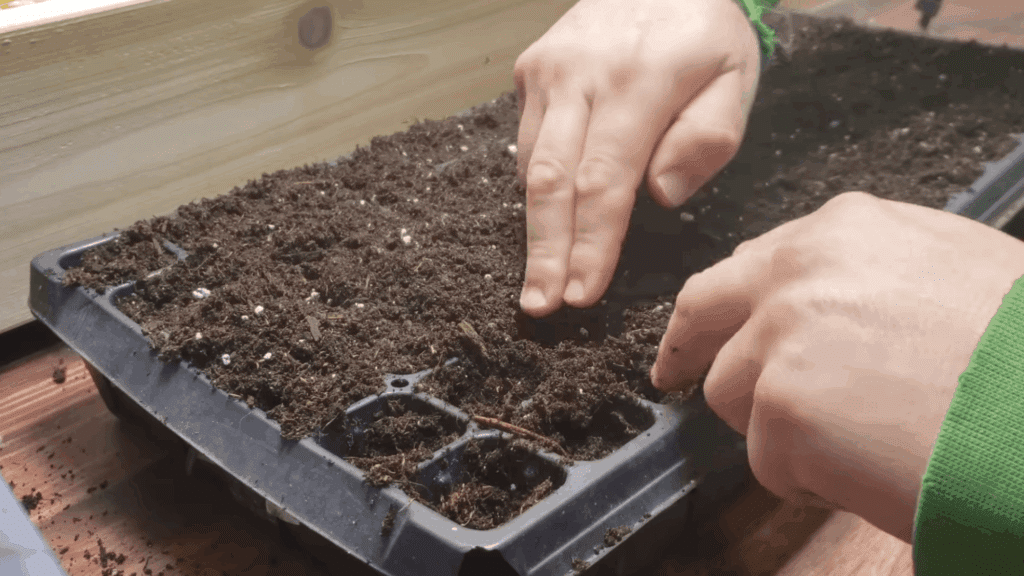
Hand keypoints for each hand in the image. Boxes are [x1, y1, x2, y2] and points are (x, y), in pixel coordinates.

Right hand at [514, 0, 761, 316]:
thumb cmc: (705, 32)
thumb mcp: (734, 78)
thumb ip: (707, 138)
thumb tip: (660, 195)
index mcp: (640, 80)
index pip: (605, 180)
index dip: (590, 244)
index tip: (580, 294)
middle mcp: (582, 75)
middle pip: (552, 181)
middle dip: (545, 251)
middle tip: (540, 305)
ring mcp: (549, 70)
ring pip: (531, 164)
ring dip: (536, 227)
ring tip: (540, 279)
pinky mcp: (530, 69)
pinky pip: (528, 140)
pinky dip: (536, 186)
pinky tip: (548, 218)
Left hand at [651, 192, 1023, 541]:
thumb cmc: (1017, 352)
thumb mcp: (945, 267)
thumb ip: (859, 270)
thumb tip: (802, 297)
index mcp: (841, 229)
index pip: (746, 267)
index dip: (726, 308)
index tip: (706, 330)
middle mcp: (798, 271)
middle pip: (704, 314)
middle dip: (691, 350)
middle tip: (677, 375)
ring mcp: (783, 337)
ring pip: (732, 394)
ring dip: (776, 427)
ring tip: (859, 437)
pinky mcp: (782, 409)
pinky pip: (766, 459)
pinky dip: (806, 478)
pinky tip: (871, 466)